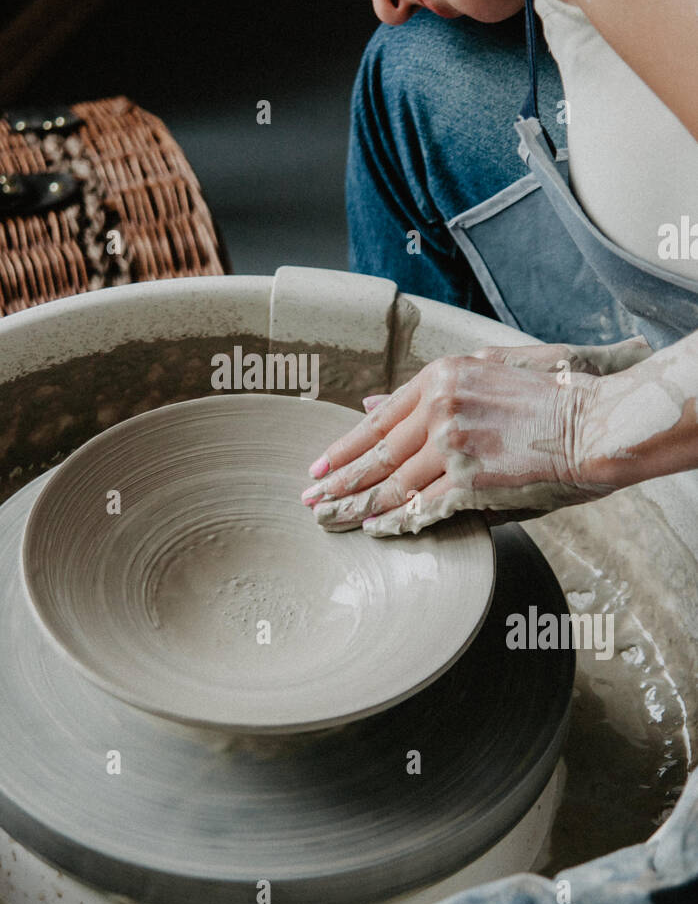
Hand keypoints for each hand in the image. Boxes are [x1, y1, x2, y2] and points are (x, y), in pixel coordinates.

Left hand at [300, 345, 624, 535]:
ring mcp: (453, 448)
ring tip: (327, 520)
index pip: (377, 420)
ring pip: (391, 486)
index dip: (344, 448)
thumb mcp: (486, 373)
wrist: (595, 425)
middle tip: (308, 500)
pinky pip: (421, 509)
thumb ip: (427, 390)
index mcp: (441, 378)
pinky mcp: (471, 483)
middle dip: (337, 482)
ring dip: (354, 508)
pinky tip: (372, 530)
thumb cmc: (551, 399)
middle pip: (374, 456)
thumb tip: (370, 403)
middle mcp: (440, 410)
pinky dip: (393, 522)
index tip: (319, 466)